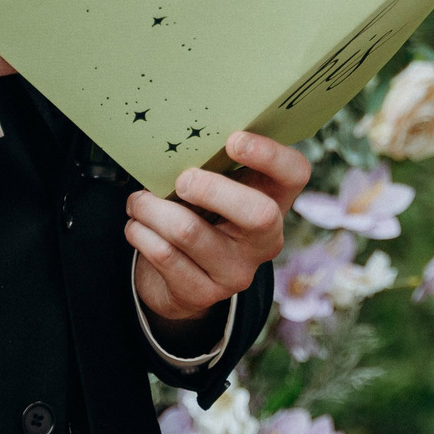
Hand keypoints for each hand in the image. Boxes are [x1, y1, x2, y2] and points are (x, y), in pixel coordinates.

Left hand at [127, 132, 310, 324]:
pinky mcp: (204, 293)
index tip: (233, 140)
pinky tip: (137, 225)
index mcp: (275, 201)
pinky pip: (164, 255)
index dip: (270, 155)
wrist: (183, 279)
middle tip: (182, 179)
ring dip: (152, 209)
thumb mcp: (217, 189)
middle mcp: (266, 240)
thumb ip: (212, 167)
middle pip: (259, 214)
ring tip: (138, 201)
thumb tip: (178, 140)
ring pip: (190, 232)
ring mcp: (238, 272)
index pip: (296, 173)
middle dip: (213, 190)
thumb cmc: (201, 214)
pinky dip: (141, 232)